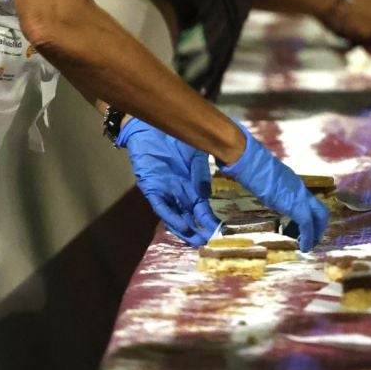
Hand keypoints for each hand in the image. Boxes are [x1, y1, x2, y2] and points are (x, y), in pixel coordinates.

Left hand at [114, 118, 218, 246]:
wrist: (151, 127)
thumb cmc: (175, 138)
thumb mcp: (195, 154)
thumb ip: (200, 173)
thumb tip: (207, 195)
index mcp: (191, 185)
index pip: (201, 208)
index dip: (208, 219)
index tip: (218, 231)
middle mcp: (179, 192)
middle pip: (189, 216)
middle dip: (197, 230)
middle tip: (207, 242)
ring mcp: (166, 191)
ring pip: (175, 215)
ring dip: (185, 229)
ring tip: (195, 240)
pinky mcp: (152, 188)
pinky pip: (161, 206)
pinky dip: (171, 217)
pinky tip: (181, 225)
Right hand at [218, 122, 328, 250]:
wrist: (251, 162)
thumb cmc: (252, 168)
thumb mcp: (265, 181)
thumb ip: (272, 189)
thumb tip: (266, 193)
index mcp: (294, 184)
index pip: (310, 202)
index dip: (312, 218)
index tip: (305, 230)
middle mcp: (301, 189)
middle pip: (321, 210)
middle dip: (319, 228)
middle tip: (311, 241)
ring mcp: (299, 195)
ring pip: (319, 216)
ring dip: (315, 233)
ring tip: (307, 245)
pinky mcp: (295, 203)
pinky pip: (307, 223)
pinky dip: (308, 237)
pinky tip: (303, 247)